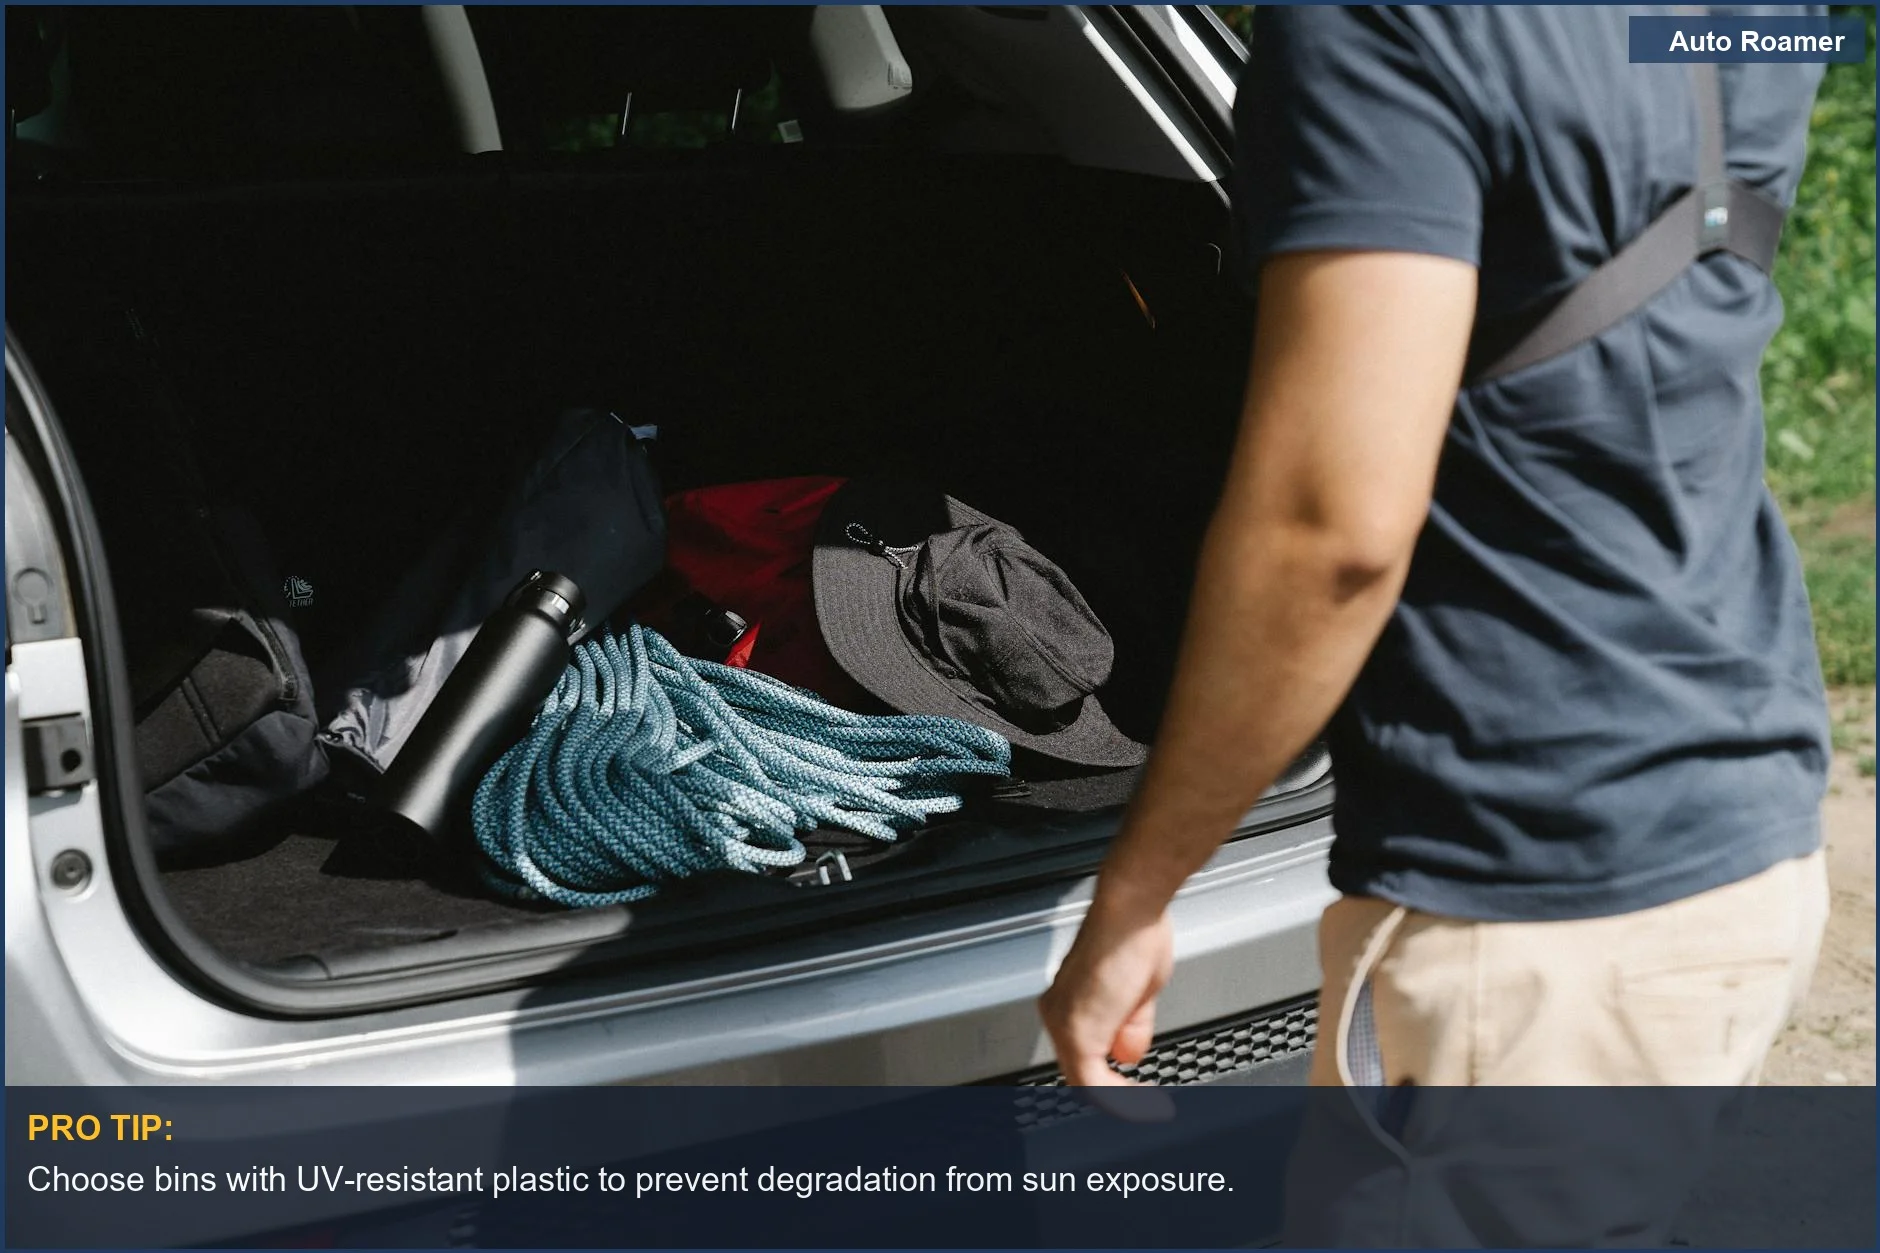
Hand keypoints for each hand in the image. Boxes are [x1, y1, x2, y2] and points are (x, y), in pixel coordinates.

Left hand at [1037, 898, 1174, 1086]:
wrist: (1132, 910)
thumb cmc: (1137, 933)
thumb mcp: (1139, 991)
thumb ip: (1131, 1026)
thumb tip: (1129, 1055)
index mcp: (1069, 1002)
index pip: (1082, 1054)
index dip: (1113, 1078)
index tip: (1139, 1088)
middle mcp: (1058, 1013)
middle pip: (1081, 1070)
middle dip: (1119, 1089)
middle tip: (1148, 1100)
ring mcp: (1063, 1024)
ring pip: (1086, 1083)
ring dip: (1123, 1099)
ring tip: (1151, 1104)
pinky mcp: (1077, 1033)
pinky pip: (1095, 1085)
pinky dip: (1123, 1100)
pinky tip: (1147, 1101)